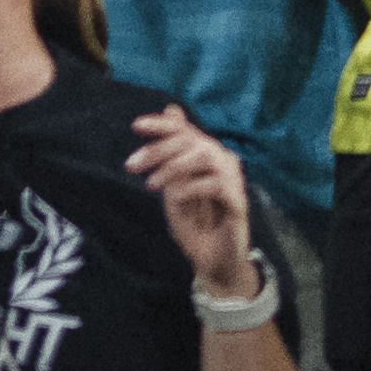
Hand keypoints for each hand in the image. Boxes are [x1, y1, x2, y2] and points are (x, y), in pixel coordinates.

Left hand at [127, 102, 265, 296]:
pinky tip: (175, 198)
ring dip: (174, 166)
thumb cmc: (195, 224)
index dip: (161, 125)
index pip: (185, 130)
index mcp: (206, 155)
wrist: (212, 262)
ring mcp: (232, 180)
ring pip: (205, 154)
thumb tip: (171, 108)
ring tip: (152, 185)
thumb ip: (170, 155)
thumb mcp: (173, 186)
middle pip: (191, 140)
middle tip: (132, 166)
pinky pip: (216, 183)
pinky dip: (191, 187)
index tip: (136, 126)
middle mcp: (222, 161)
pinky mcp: (238, 201)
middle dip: (158, 149)